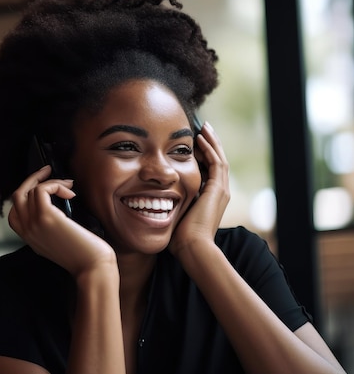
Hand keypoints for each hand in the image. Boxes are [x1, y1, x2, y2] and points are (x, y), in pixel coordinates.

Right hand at [8, 165, 116, 277]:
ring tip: (68, 187)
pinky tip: (70, 193)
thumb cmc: (84, 253)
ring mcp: (33, 224)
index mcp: (29, 238)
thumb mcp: (58, 240)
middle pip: (17, 195)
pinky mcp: (46, 217)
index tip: (42, 185)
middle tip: (48, 172)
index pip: (14, 211)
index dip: (26, 194)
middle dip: (32, 180)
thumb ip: (48, 226)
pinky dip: (55, 185)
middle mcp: (27, 231)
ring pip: (30, 190)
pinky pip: (41, 189)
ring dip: (51, 182)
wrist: (93, 267)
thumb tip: (54, 202)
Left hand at [168, 121, 229, 255]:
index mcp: (211, 198)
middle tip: (203, 129)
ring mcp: (221, 190)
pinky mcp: (218, 189)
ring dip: (211, 142)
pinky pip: (216, 162)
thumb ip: (171, 204)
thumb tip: (153, 200)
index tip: (192, 144)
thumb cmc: (180, 237)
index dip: (202, 156)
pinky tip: (201, 138)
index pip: (209, 170)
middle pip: (217, 161)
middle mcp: (219, 192)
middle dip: (209, 145)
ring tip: (204, 128)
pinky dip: (209, 149)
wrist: (192, 247)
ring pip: (219, 159)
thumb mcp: (175, 214)